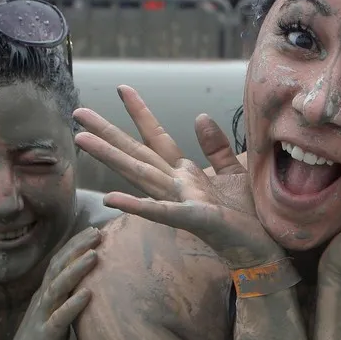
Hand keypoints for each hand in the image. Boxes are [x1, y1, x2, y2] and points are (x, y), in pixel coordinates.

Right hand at [0, 227, 100, 339]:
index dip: (74, 246)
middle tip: (98, 232)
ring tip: (95, 254)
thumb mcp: (54, 321)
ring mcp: (42, 318)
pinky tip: (89, 293)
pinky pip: (60, 317)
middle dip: (77, 248)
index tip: (93, 231)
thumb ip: (65, 304)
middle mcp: (42, 302)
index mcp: (44, 297)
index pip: (58, 264)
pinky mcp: (46, 337)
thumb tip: (87, 290)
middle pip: (58, 267)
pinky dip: (74, 304)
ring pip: (58, 287)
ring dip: (76, 269)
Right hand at [73, 85, 281, 267]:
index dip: (141, 113)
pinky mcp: (194, 220)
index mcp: (185, 175)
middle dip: (108, 132)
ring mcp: (180, 203)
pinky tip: (111, 199)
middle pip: (136, 153)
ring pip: (140, 175)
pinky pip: (163, 212)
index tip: (122, 88)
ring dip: (110, 158)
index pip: (157, 138)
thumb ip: (216, 147)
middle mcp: (176, 186)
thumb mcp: (234, 173)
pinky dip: (137, 206)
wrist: (262, 252)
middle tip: (79, 112)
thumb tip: (200, 116)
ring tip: (82, 139)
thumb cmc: (249, 218)